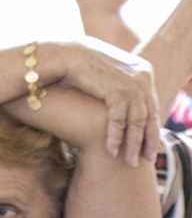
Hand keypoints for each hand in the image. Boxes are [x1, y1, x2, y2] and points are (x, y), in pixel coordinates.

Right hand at [61, 37, 160, 165]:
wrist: (66, 56)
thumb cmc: (80, 68)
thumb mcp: (107, 79)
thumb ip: (119, 91)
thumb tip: (122, 109)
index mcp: (143, 72)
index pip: (152, 106)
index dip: (152, 128)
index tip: (151, 146)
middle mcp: (143, 77)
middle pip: (150, 115)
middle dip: (148, 140)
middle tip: (147, 159)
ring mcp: (132, 83)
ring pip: (138, 121)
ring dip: (133, 144)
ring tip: (130, 161)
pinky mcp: (118, 90)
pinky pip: (120, 120)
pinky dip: (115, 137)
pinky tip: (112, 151)